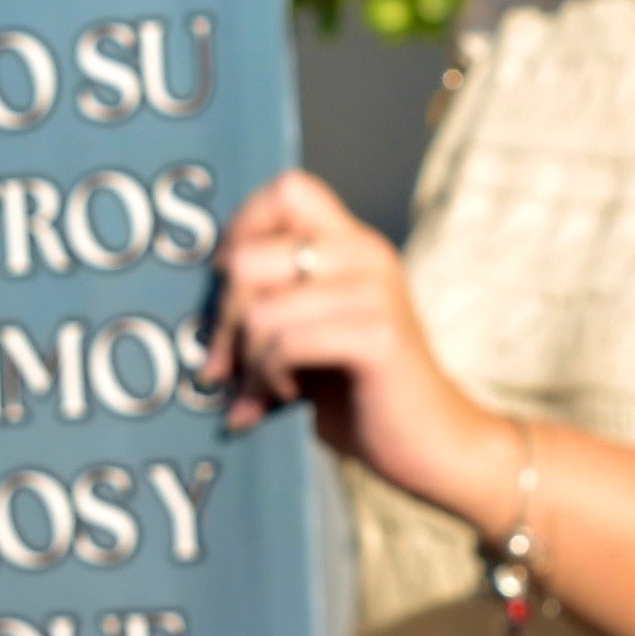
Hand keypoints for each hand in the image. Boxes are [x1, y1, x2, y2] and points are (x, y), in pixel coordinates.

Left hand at [209, 169, 502, 519]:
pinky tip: (287, 399)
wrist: (435, 446)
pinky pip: (286, 344)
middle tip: (225, 367)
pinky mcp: (379, 336)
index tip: (231, 289)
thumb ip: (273, 300)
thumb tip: (199, 304)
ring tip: (260, 393)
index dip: (242, 230)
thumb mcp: (311, 332)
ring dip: (247, 364)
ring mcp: (376, 292)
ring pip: (260, 310)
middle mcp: (367, 254)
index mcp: (352, 244)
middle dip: (223, 320)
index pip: (287, 189)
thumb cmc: (362, 394)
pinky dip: (270, 380)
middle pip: (248, 256)